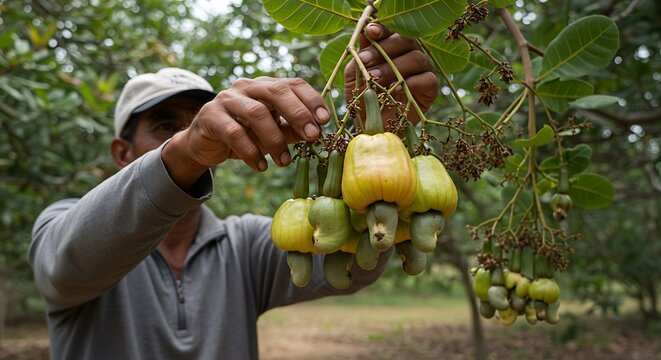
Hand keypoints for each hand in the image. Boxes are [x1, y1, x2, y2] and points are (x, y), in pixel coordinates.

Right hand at [163, 77, 329, 189]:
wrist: (203, 144)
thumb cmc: (243, 135)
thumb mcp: (271, 132)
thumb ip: (292, 129)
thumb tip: (317, 131)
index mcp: (265, 86)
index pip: (292, 83)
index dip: (311, 99)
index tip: (325, 120)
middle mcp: (247, 87)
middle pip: (276, 91)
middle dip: (297, 114)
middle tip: (312, 137)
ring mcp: (227, 99)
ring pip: (256, 113)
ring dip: (275, 139)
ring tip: (284, 162)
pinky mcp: (211, 117)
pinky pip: (234, 132)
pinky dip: (250, 151)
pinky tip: (261, 166)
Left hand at [344, 23, 438, 124]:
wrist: (370, 127)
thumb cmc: (362, 100)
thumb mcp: (354, 77)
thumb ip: (359, 56)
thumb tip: (365, 32)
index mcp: (392, 48)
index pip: (392, 30)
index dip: (383, 28)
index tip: (370, 31)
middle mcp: (409, 55)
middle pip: (406, 39)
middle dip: (384, 48)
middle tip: (365, 60)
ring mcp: (422, 71)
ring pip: (417, 57)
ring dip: (394, 66)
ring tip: (375, 78)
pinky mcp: (430, 89)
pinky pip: (428, 78)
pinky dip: (413, 82)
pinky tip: (396, 89)